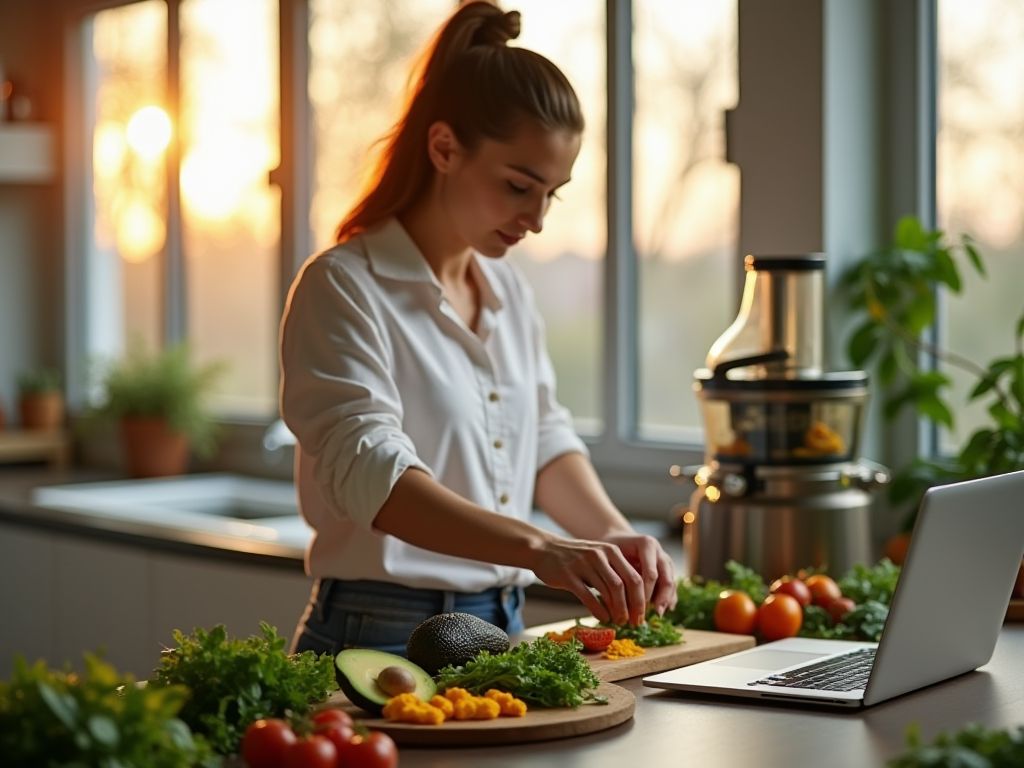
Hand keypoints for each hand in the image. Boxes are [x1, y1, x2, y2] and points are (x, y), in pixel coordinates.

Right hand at [528, 536, 647, 624]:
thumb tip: (633, 600)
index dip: (641, 599)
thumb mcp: (597, 557)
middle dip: (633, 607)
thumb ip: (614, 572)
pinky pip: (588, 596)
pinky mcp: (568, 576)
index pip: (634, 577)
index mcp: (611, 550)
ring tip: (618, 622)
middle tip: (634, 622)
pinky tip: (603, 618)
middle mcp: (600, 555)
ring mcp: (583, 565)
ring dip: (617, 610)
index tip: (642, 615)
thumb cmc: (574, 557)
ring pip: (608, 591)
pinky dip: (598, 610)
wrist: (543, 549)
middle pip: (625, 584)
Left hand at [602, 532, 677, 619]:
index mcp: (647, 544)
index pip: (651, 574)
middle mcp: (659, 552)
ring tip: (657, 615)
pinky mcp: (667, 571)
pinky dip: (668, 599)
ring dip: (665, 601)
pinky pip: (671, 587)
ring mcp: (665, 562)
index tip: (636, 609)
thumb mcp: (609, 556)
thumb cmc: (610, 549)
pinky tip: (660, 612)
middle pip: (666, 579)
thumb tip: (615, 599)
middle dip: (659, 599)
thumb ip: (616, 572)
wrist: (618, 540)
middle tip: (650, 615)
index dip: (645, 593)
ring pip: (671, 583)